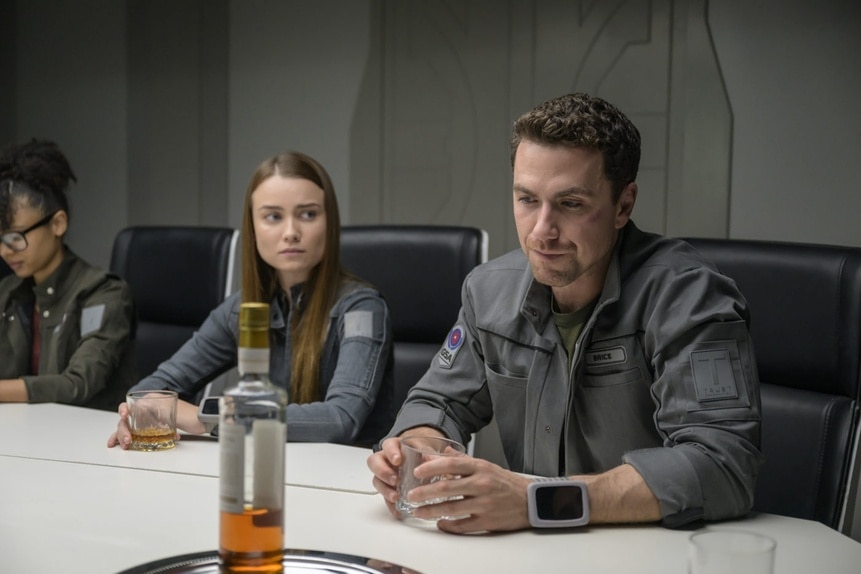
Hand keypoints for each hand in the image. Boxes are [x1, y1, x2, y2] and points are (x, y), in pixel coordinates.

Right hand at [106, 399, 183, 447]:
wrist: (201, 422)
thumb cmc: (188, 415)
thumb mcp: (167, 411)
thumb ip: (150, 409)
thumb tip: (132, 408)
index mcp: (151, 400)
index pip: (130, 405)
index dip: (123, 411)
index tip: (123, 417)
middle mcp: (149, 408)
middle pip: (129, 419)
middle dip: (123, 430)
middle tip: (127, 441)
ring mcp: (152, 418)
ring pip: (133, 427)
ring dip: (126, 436)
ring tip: (126, 445)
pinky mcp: (157, 428)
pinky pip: (142, 433)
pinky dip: (135, 439)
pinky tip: (128, 445)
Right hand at [367, 428, 447, 516]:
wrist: (421, 461)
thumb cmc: (420, 453)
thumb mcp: (426, 451)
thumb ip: (431, 456)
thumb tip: (438, 462)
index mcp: (394, 446)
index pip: (388, 446)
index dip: (391, 453)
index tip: (397, 461)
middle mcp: (385, 459)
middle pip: (374, 463)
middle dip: (383, 472)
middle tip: (395, 481)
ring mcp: (384, 474)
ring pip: (376, 480)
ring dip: (384, 490)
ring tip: (395, 497)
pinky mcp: (387, 489)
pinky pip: (384, 497)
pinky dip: (390, 505)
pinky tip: (398, 512)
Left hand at [407, 455, 532, 533]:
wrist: (530, 501)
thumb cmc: (505, 483)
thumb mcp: (486, 465)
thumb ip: (463, 460)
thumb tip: (442, 453)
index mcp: (481, 467)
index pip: (452, 463)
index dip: (432, 467)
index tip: (418, 471)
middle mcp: (481, 484)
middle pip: (447, 487)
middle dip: (425, 492)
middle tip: (411, 495)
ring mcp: (484, 504)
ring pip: (452, 508)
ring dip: (431, 510)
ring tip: (418, 511)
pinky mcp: (487, 521)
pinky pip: (463, 525)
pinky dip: (448, 525)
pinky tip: (439, 523)